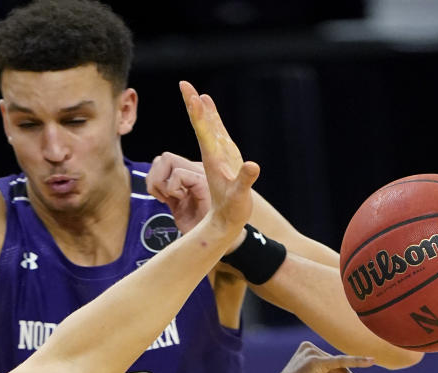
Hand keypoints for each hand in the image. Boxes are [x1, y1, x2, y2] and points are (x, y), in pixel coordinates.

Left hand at [146, 151, 211, 235]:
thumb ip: (168, 192)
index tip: (162, 198)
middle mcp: (195, 169)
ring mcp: (200, 173)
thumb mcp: (177, 207)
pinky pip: (177, 174)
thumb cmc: (197, 227)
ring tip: (171, 198)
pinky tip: (181, 199)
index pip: (164, 161)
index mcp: (190, 174)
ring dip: (161, 182)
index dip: (154, 178)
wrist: (211, 240)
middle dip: (154, 179)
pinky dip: (171, 188)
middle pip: (163, 157)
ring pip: (167, 158)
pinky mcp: (203, 181)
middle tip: (163, 198)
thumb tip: (152, 181)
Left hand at [180, 80, 257, 245]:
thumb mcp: (240, 197)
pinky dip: (213, 120)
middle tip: (184, 85)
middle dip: (194, 104)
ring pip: (209, 128)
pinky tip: (209, 110)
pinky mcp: (226, 159)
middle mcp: (213, 154)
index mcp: (213, 159)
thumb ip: (245, 181)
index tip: (191, 95)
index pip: (203, 131)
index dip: (198, 112)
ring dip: (203, 110)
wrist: (227, 223)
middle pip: (202, 125)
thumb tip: (252, 165)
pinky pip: (218, 135)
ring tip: (196, 93)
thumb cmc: (232, 212)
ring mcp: (219, 156)